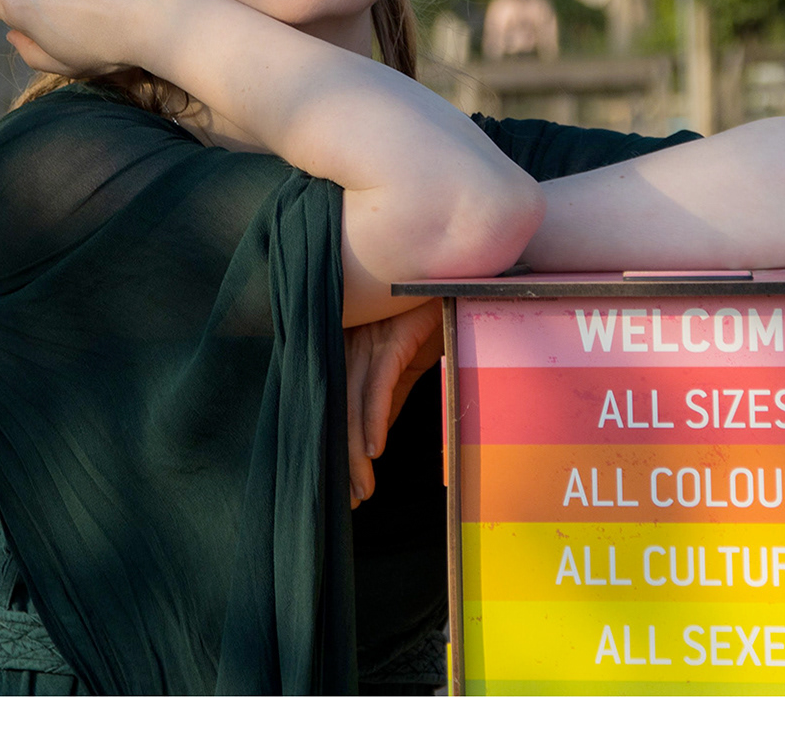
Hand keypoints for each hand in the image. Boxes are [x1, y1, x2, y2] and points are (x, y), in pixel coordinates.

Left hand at [342, 299, 443, 507]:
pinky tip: (375, 448)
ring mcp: (367, 343)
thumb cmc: (424, 317)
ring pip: (354, 406)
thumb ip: (386, 397)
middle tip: (348, 504)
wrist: (448, 280)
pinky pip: (378, 383)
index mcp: (347, 356)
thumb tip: (374, 439)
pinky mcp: (390, 339)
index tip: (344, 495)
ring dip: (357, 451)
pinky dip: (375, 417)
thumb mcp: (403, 365)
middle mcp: (349, 350)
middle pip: (339, 414)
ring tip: (361, 490)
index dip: (338, 453)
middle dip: (343, 463)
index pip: (336, 412)